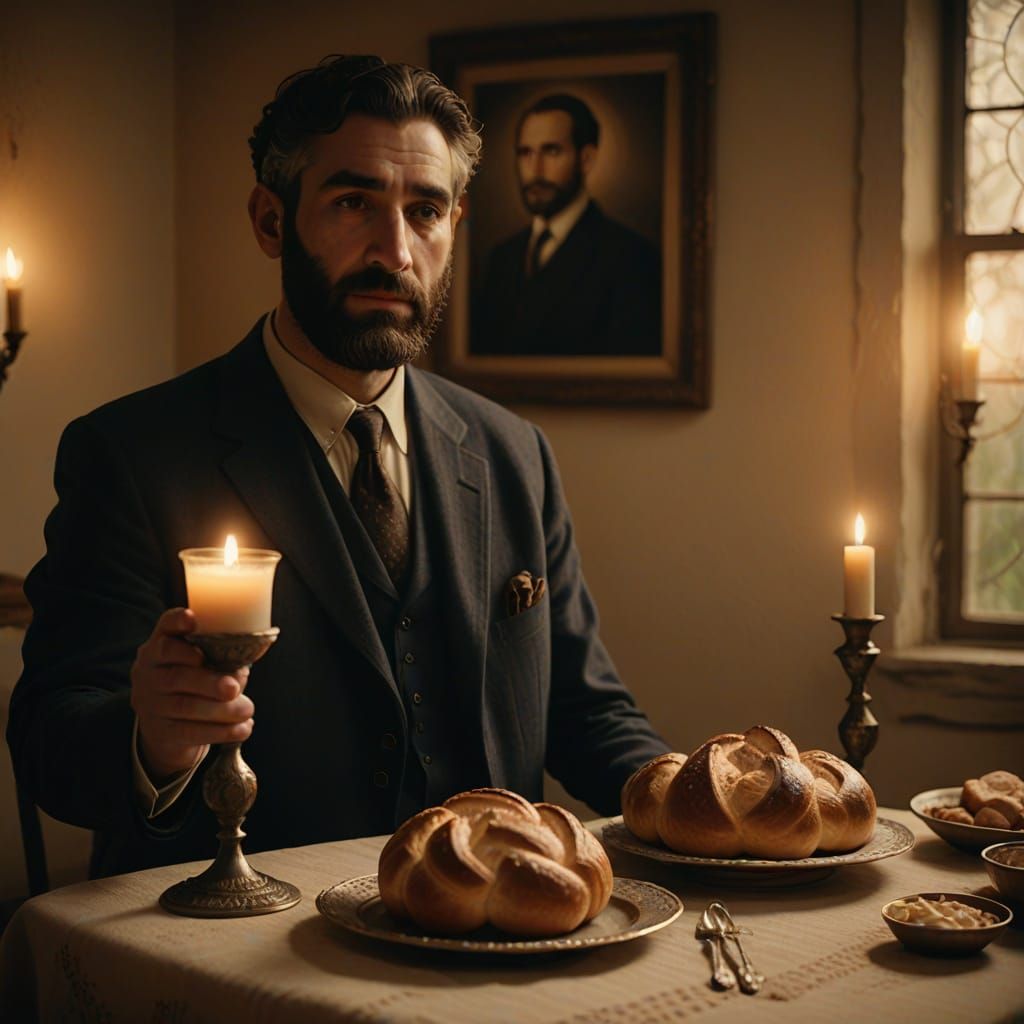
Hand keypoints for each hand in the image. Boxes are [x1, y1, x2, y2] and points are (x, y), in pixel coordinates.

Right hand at [131, 607, 253, 783]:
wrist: (169, 730)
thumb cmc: (196, 685)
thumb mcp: (207, 666)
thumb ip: (226, 658)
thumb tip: (253, 655)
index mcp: (162, 645)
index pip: (165, 627)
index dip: (177, 621)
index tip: (192, 620)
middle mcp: (148, 671)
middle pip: (176, 675)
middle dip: (208, 681)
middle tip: (233, 688)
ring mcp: (149, 703)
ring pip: (183, 706)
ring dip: (221, 710)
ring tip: (248, 709)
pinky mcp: (159, 732)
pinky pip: (189, 732)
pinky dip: (221, 731)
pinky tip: (243, 728)